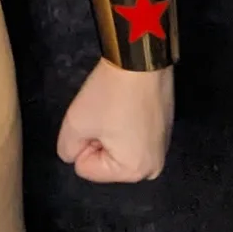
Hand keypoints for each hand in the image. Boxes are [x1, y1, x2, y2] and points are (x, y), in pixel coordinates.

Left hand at [56, 57, 173, 182]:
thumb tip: (73, 155)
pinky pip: (134, 135)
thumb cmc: (109, 95)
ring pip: (118, 147)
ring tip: (116, 107)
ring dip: (111, 131)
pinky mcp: (165, 127)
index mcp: (134, 172)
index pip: (86, 168)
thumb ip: (67, 147)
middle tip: (103, 114)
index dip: (82, 143)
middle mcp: (153, 167)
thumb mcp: (75, 123)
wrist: (141, 59)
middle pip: (105, 160)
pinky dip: (127, 122)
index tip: (93, 120)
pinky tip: (128, 102)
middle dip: (99, 139)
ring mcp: (162, 147)